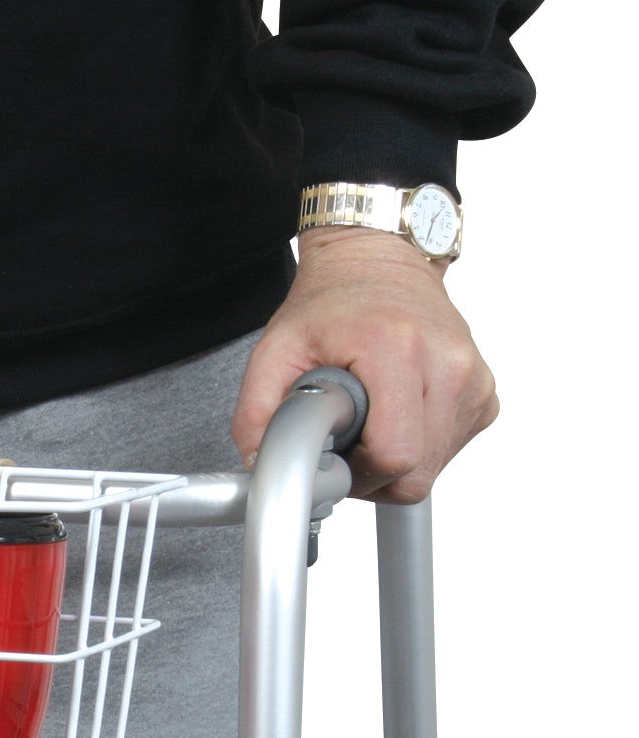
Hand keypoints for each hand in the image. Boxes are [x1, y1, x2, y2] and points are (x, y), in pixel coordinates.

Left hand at [230, 228, 498, 503]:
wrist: (378, 262)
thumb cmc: (331, 303)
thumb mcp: (274, 352)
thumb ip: (256, 415)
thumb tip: (260, 467)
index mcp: (398, 350)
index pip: (395, 456)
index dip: (358, 474)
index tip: (335, 455)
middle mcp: (447, 363)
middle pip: (417, 473)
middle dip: (374, 475)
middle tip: (346, 442)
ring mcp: (472, 378)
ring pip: (434, 467)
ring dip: (395, 462)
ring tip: (369, 419)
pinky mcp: (482, 391)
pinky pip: (450, 448)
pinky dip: (419, 446)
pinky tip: (394, 413)